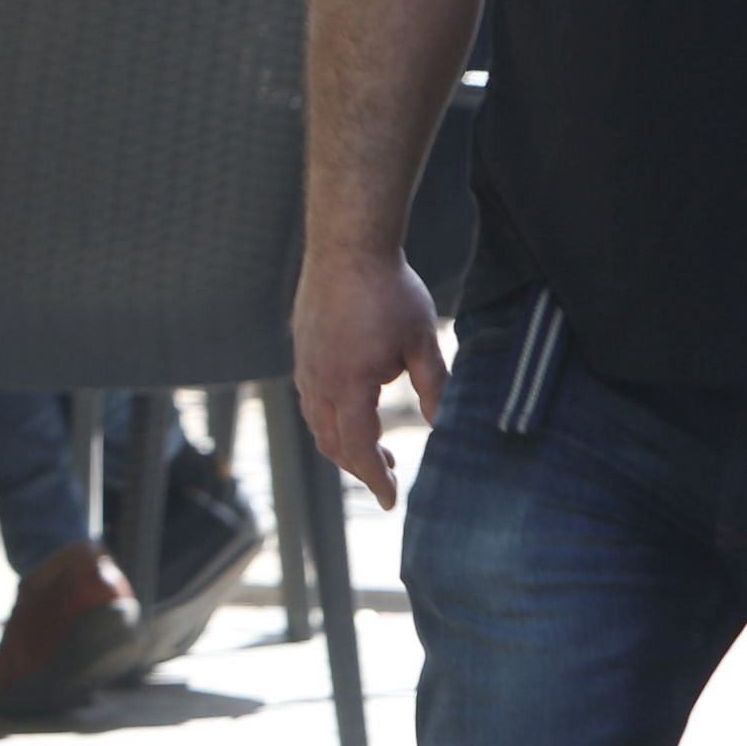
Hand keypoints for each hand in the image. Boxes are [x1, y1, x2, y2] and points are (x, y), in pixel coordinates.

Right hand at [292, 245, 444, 509]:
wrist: (347, 245)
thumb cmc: (388, 290)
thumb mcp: (423, 342)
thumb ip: (435, 388)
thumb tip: (444, 425)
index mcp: (349, 385)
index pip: (359, 449)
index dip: (376, 479)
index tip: (392, 501)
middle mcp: (317, 381)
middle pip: (332, 443)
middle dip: (360, 467)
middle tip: (390, 475)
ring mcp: (304, 365)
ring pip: (317, 423)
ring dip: (343, 443)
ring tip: (374, 448)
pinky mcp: (302, 350)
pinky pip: (310, 399)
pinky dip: (330, 419)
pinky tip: (353, 409)